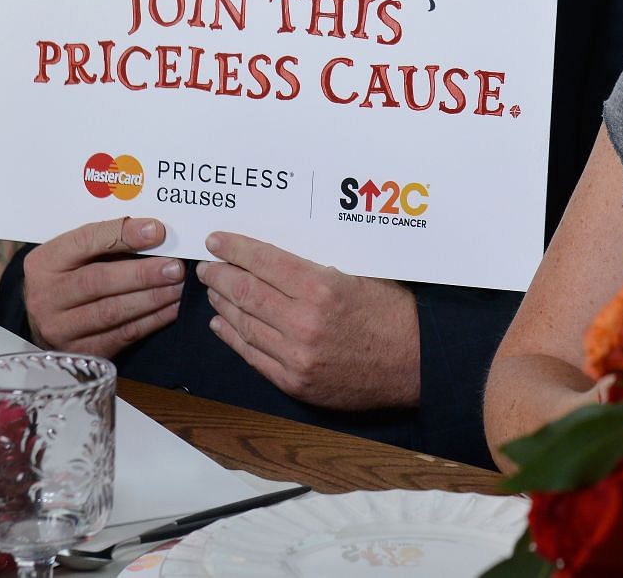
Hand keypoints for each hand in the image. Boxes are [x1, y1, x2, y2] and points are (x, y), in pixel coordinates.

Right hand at [22, 217, 185, 356]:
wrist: (44, 323)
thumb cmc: (69, 279)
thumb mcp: (73, 256)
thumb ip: (106, 242)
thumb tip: (154, 232)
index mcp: (44, 263)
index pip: (84, 242)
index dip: (123, 236)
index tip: (157, 231)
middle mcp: (47, 297)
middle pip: (97, 281)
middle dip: (141, 274)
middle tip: (174, 267)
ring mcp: (60, 329)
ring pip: (110, 312)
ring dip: (150, 299)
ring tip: (177, 287)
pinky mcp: (81, 352)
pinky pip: (121, 336)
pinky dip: (151, 321)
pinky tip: (171, 309)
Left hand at [196, 232, 419, 410]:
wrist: (415, 364)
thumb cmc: (392, 314)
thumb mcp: (358, 275)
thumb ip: (315, 269)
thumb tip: (273, 257)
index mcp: (322, 288)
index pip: (264, 262)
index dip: (235, 249)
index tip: (217, 241)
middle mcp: (304, 322)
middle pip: (246, 292)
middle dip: (220, 275)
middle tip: (207, 266)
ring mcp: (297, 356)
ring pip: (244, 324)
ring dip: (223, 304)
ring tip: (213, 290)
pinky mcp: (295, 382)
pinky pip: (253, 356)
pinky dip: (233, 337)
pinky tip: (222, 323)